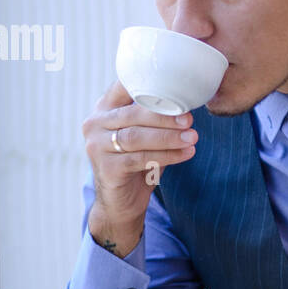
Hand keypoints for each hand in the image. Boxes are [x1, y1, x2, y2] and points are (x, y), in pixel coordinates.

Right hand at [83, 80, 197, 246]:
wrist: (120, 203)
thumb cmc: (137, 163)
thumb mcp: (143, 135)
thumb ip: (153, 117)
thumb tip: (188, 102)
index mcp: (103, 109)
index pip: (122, 88)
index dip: (148, 86)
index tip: (176, 88)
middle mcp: (94, 124)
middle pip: (132, 114)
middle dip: (164, 116)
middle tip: (189, 119)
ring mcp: (97, 147)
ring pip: (136, 137)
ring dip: (168, 137)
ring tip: (192, 137)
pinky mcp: (107, 169)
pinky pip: (140, 159)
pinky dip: (167, 155)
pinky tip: (186, 153)